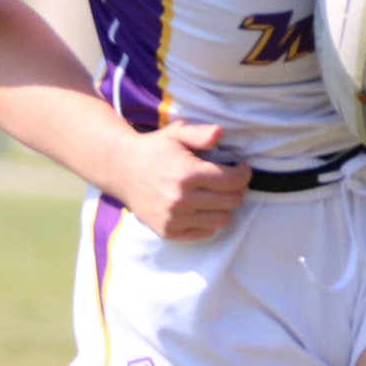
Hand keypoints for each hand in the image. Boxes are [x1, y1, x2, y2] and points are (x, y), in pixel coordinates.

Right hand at [100, 122, 249, 240]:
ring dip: (225, 206)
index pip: (233, 181)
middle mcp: (181, 199)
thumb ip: (199, 134)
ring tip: (216, 194)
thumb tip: (219, 133)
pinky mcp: (169, 231)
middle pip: (231, 202)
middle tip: (230, 180)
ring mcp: (174, 218)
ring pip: (222, 220)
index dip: (244, 173)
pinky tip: (201, 206)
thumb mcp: (176, 133)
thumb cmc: (154, 149)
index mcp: (186, 173)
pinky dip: (208, 220)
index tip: (241, 168)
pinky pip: (205, 232)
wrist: (121, 169)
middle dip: (237, 189)